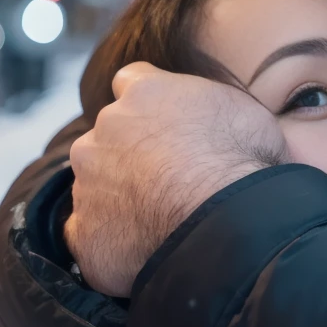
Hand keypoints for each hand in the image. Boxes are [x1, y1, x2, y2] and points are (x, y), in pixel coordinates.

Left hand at [65, 62, 287, 296]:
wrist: (224, 221)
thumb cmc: (242, 158)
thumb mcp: (240, 109)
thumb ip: (209, 107)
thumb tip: (216, 121)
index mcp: (144, 92)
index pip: (129, 80)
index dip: (146, 101)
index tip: (163, 120)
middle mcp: (107, 128)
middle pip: (108, 133)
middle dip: (129, 150)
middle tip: (167, 175)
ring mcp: (88, 180)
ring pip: (95, 180)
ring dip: (117, 192)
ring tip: (157, 215)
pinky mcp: (83, 230)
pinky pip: (86, 231)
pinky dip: (107, 237)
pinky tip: (137, 247)